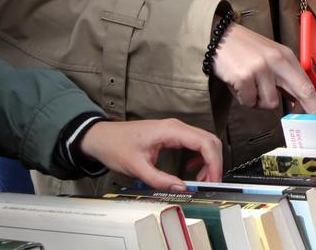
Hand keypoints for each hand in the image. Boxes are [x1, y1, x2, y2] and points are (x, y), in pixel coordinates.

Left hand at [78, 118, 222, 191]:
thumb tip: (181, 187)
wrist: (101, 137)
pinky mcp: (173, 135)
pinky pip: (195, 143)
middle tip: (209, 183)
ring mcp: (175, 130)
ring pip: (204, 142)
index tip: (213, 180)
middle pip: (209, 141)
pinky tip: (192, 169)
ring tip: (201, 180)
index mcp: (171, 131)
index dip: (214, 162)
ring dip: (208, 161)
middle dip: (214, 163)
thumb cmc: (116, 146)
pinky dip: (199, 157)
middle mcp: (177, 127)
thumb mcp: (137, 167)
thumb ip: (160, 179)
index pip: (204, 143)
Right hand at [212, 22, 315, 113]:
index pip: (306, 83)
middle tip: (306, 122)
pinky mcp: (244, 77)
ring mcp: (261, 69)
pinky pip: (249, 102)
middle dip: (306, 108)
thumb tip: (297, 100)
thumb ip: (283, 76)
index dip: (315, 102)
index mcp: (286, 56)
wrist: (219, 36)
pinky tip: (238, 84)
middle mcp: (277, 61)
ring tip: (249, 86)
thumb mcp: (270, 56)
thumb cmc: (245, 49)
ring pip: (270, 103)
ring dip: (258, 101)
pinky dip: (243, 98)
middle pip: (300, 91)